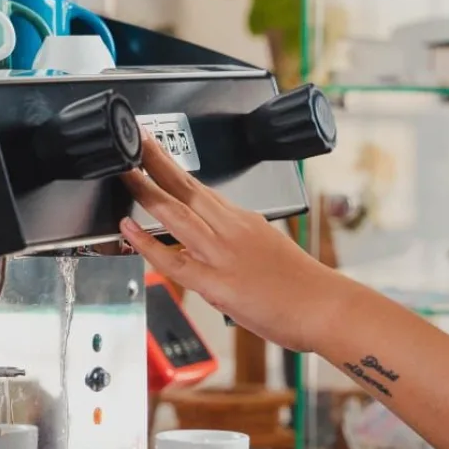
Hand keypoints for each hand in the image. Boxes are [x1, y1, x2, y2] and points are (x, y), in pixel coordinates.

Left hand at [117, 134, 351, 350]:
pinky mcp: (218, 282)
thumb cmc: (304, 287)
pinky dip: (147, 243)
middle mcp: (232, 230)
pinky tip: (128, 230)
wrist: (325, 307)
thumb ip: (239, 244)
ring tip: (123, 173)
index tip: (153, 152)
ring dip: (146, 191)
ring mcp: (223, 254)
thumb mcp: (270, 250)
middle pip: (186, 188)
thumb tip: (216, 246)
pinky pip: (174, 260)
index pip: (200, 188)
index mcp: (245, 221)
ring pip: (176, 214)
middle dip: (155, 162)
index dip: (172, 169)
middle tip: (133, 142)